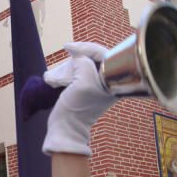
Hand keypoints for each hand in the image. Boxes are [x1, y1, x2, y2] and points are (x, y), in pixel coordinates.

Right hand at [42, 42, 115, 156]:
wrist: (66, 128)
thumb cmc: (76, 108)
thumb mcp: (83, 82)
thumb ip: (84, 64)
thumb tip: (79, 56)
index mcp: (113, 81)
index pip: (104, 54)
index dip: (86, 47)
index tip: (67, 48)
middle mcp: (109, 82)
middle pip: (97, 57)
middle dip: (81, 53)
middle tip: (68, 52)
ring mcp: (98, 86)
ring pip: (88, 63)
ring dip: (74, 61)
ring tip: (64, 63)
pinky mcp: (87, 90)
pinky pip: (81, 72)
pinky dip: (71, 69)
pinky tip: (62, 72)